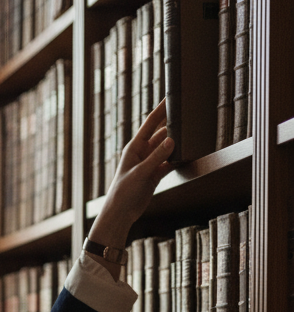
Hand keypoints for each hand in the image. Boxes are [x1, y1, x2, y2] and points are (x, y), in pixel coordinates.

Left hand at [89, 99, 174, 254]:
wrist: (121, 213)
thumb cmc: (124, 192)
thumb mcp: (141, 173)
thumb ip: (156, 157)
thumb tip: (171, 140)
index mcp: (134, 147)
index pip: (150, 123)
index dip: (161, 110)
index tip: (171, 97)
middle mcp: (142, 153)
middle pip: (161, 134)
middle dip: (172, 125)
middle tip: (187, 115)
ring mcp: (149, 164)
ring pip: (166, 149)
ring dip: (176, 144)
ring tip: (191, 134)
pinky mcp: (155, 175)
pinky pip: (169, 163)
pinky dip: (177, 160)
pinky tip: (187, 156)